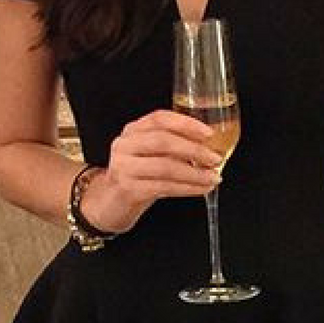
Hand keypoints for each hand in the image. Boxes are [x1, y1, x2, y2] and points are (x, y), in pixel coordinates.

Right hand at [79, 108, 223, 233]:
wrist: (108, 203)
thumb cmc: (136, 176)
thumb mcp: (150, 155)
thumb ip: (172, 146)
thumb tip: (209, 146)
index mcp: (133, 130)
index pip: (160, 119)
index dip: (186, 124)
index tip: (208, 133)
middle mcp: (125, 145)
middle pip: (163, 141)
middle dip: (194, 150)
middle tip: (214, 158)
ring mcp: (124, 168)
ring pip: (166, 167)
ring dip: (194, 173)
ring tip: (213, 177)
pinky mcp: (129, 189)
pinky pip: (164, 187)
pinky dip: (187, 188)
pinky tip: (201, 189)